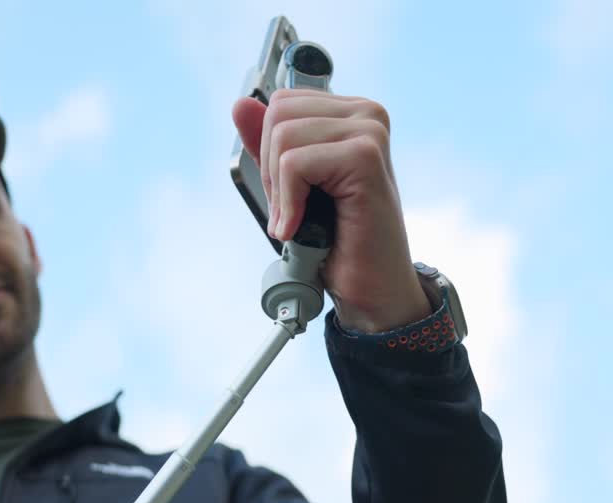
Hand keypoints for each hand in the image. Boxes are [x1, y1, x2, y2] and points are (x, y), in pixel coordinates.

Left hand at [232, 89, 430, 332]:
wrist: (371, 288)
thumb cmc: (337, 241)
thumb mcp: (290, 184)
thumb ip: (268, 143)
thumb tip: (241, 105)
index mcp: (351, 114)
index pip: (280, 103)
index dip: (271, 154)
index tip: (292, 194)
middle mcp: (366, 114)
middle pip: (278, 114)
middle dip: (272, 171)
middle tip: (294, 212)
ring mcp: (370, 132)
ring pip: (282, 137)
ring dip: (281, 192)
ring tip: (302, 221)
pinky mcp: (365, 156)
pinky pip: (294, 163)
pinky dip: (289, 203)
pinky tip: (304, 227)